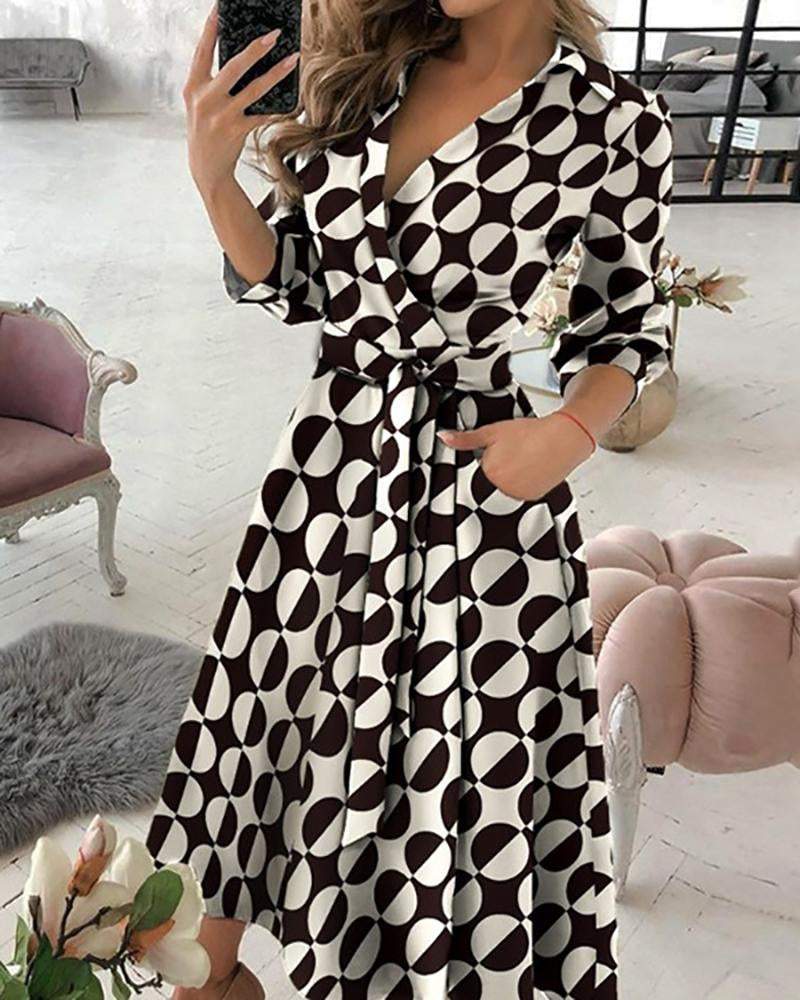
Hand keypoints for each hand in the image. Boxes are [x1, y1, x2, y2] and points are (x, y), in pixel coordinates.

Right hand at [183, 3, 300, 195]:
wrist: (206, 169)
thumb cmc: (206, 131)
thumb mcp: (200, 104)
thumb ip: (213, 83)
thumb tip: (244, 60)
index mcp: (192, 87)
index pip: (202, 50)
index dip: (212, 27)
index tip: (221, 7)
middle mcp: (204, 99)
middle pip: (234, 66)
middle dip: (256, 48)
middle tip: (274, 34)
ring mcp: (220, 115)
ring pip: (254, 88)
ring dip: (276, 73)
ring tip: (293, 59)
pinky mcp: (236, 130)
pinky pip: (262, 113)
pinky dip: (276, 106)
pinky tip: (289, 99)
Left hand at [438, 412, 594, 501]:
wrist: (564, 438)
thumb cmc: (531, 433)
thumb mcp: (493, 432)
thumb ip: (466, 439)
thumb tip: (443, 437)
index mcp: (489, 471)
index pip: (475, 473)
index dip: (484, 461)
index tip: (496, 454)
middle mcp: (503, 488)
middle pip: (488, 483)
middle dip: (495, 471)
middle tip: (512, 456)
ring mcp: (518, 495)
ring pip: (503, 491)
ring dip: (507, 481)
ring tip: (521, 462)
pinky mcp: (531, 499)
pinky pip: (518, 495)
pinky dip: (520, 486)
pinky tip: (529, 471)